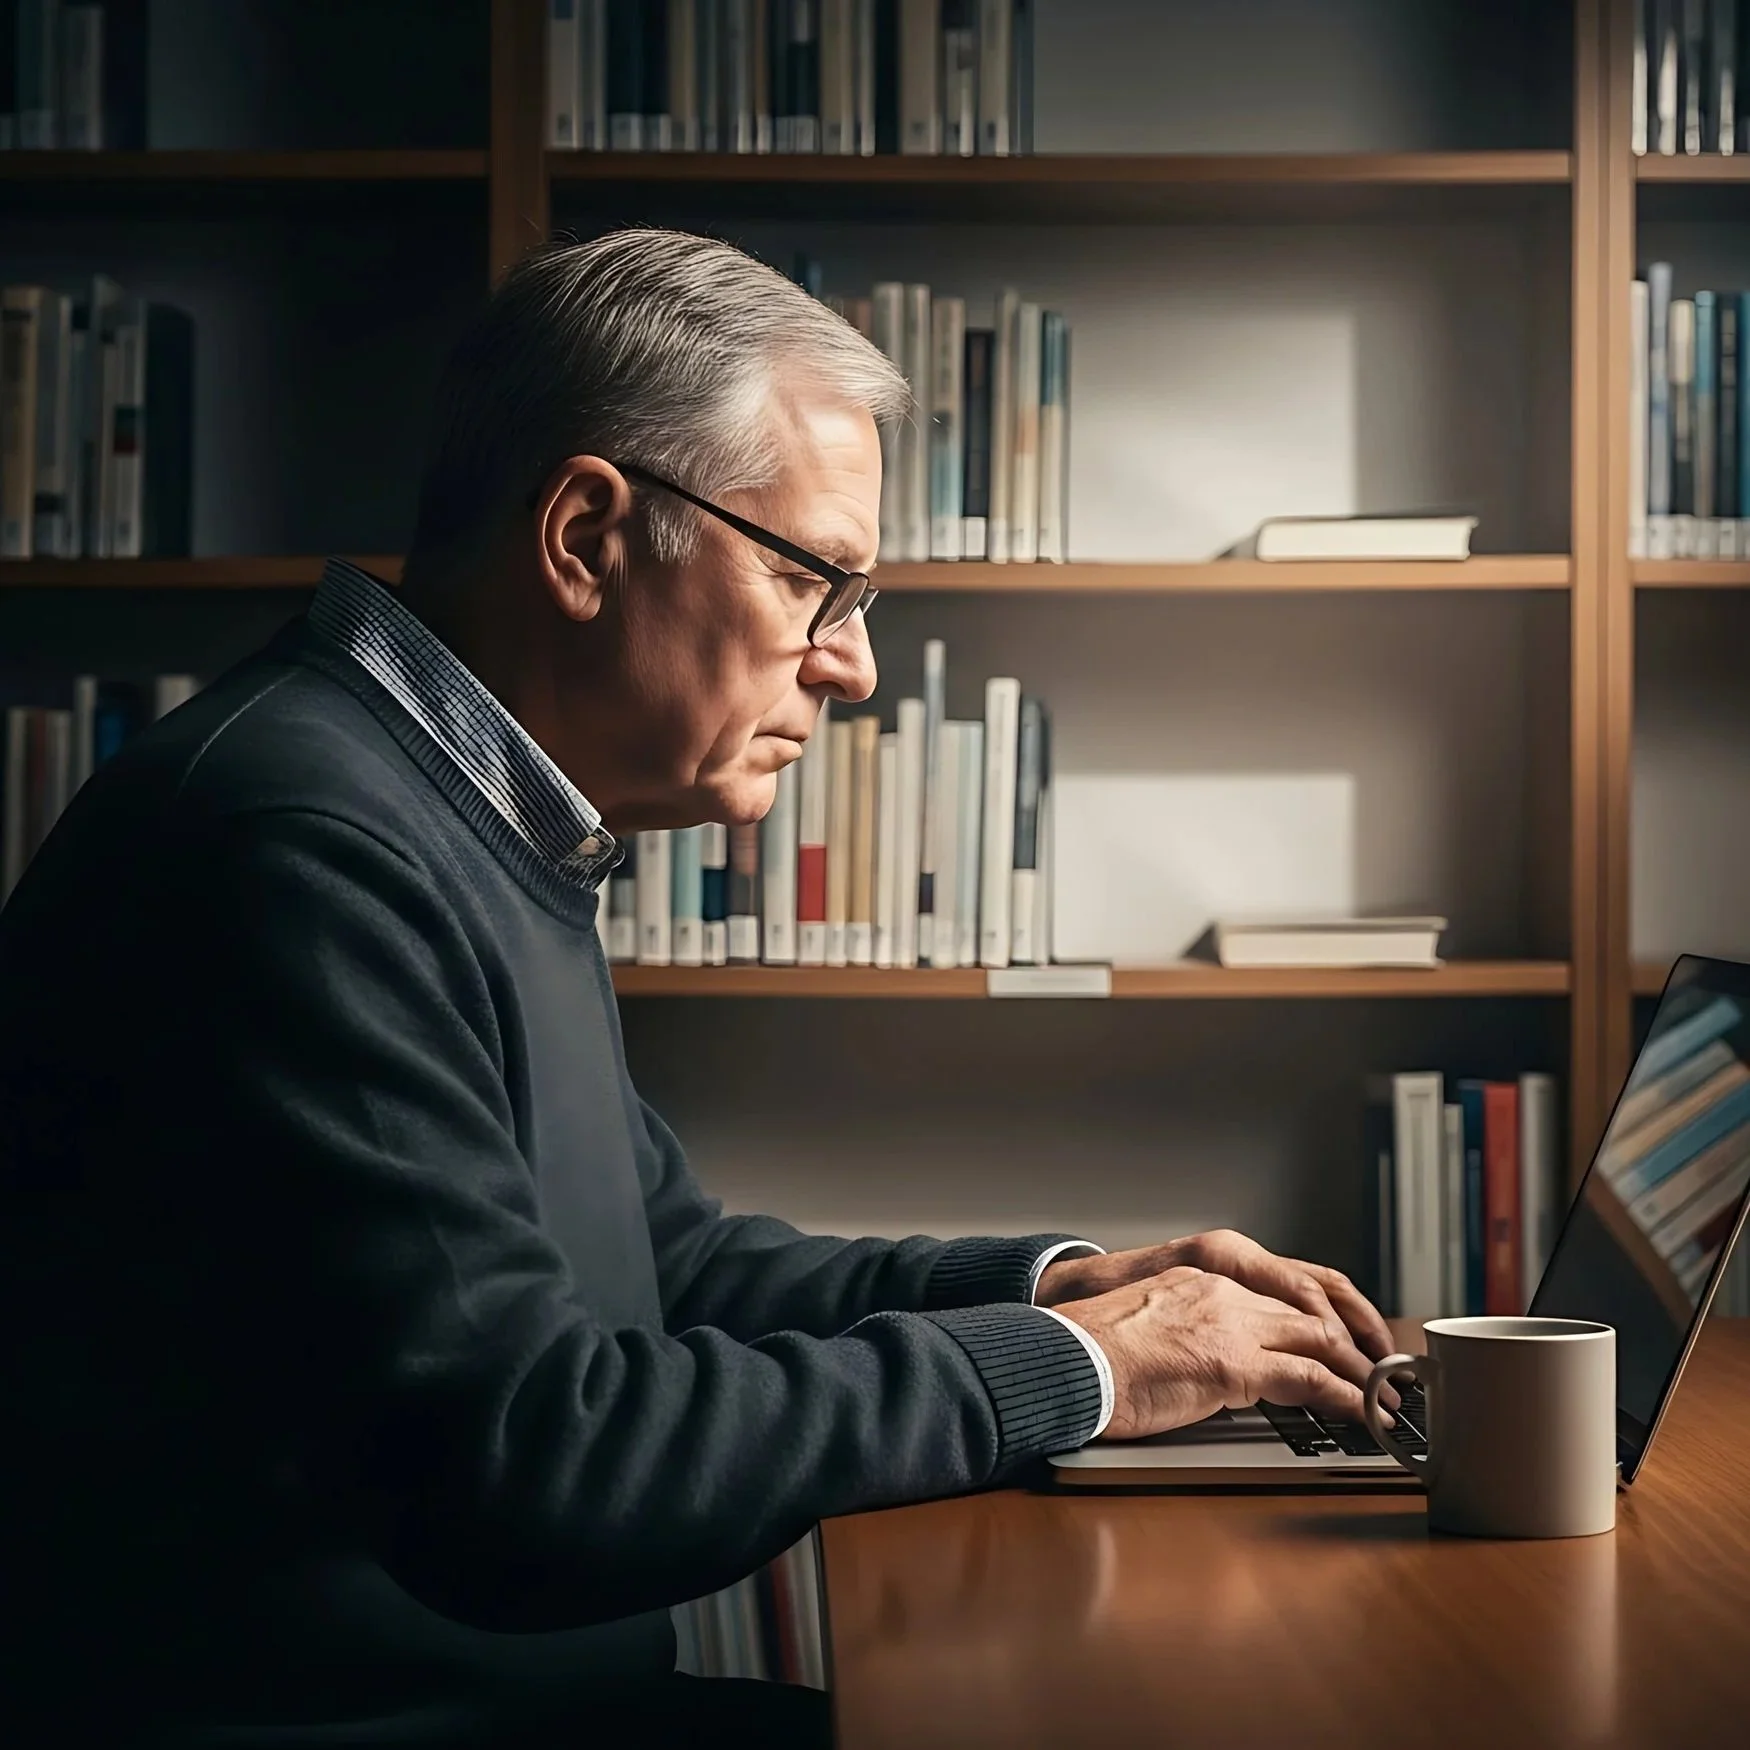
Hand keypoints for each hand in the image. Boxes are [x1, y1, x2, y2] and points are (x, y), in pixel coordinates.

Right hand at [1037, 1228, 1393, 1365]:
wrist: (1063, 1358)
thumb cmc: (1089, 1356)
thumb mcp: (1145, 1331)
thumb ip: (1181, 1337)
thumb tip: (1193, 1370)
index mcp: (1199, 1282)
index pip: (1276, 1299)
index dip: (1317, 1326)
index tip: (1339, 1351)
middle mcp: (1221, 1294)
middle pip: (1309, 1313)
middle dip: (1352, 1345)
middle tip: (1382, 1375)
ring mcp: (1229, 1325)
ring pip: (1319, 1340)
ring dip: (1360, 1372)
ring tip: (1388, 1399)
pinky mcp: (1232, 1363)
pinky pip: (1310, 1378)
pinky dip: (1348, 1397)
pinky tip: (1366, 1415)